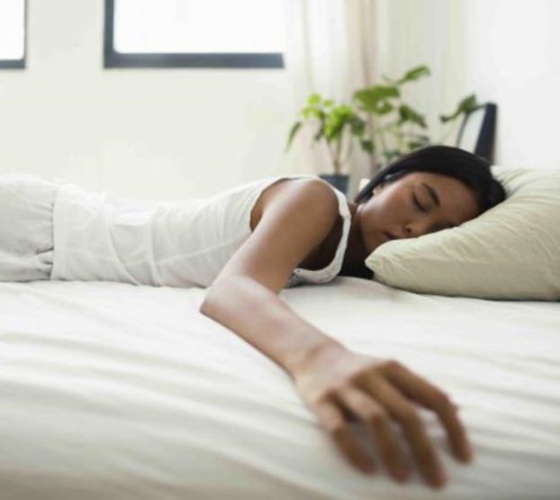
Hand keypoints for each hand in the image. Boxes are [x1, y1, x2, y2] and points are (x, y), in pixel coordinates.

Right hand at [291, 344, 472, 488]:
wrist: (313, 355)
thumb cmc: (360, 370)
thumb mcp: (391, 370)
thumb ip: (418, 389)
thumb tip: (457, 410)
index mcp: (394, 369)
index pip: (434, 398)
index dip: (453, 429)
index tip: (464, 459)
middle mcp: (372, 375)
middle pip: (406, 413)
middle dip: (424, 450)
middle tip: (437, 482)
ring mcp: (344, 387)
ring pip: (374, 419)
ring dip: (392, 451)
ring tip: (403, 478)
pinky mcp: (320, 400)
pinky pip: (338, 428)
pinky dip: (354, 450)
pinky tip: (367, 470)